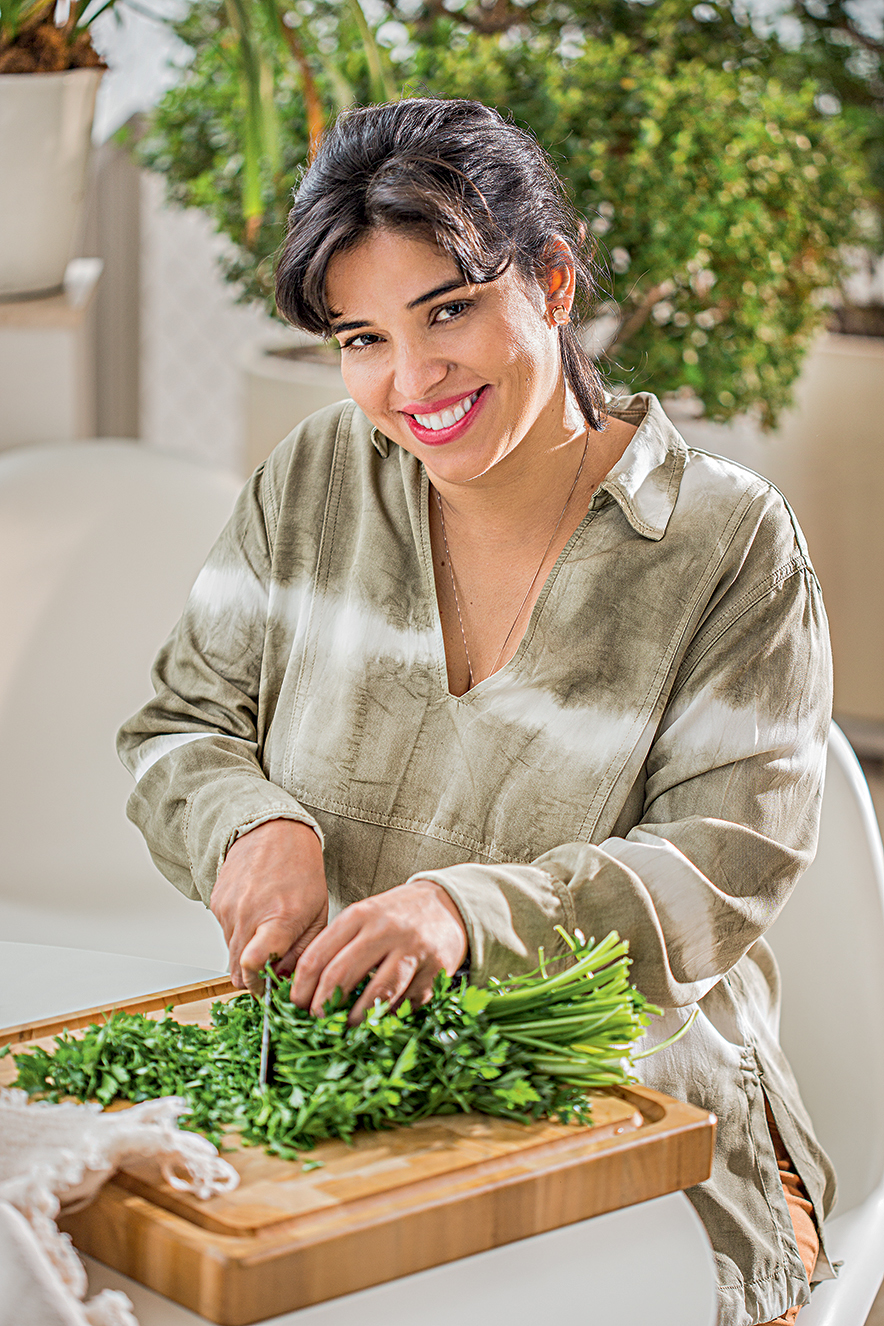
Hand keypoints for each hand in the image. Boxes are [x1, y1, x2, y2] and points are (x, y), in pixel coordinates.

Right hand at [210, 819, 328, 993]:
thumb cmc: (301, 870)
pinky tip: (256, 915)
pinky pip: (225, 934)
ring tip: (268, 932)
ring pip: (231, 955)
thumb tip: (286, 980)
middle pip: (238, 972)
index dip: (260, 986)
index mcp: (279, 918)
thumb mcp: (317, 913)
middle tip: (273, 970)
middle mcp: (248, 916)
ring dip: (248, 955)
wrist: (272, 832)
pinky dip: (240, 935)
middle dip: (255, 980)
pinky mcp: (216, 904)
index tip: (271, 990)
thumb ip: (303, 951)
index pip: (255, 965)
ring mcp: (228, 910)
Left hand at [291, 880, 468, 1022]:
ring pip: (376, 994)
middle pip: (340, 976)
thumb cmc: (395, 916)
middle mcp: (384, 930)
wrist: (447, 905)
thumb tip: (307, 989)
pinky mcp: (434, 971)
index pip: (317, 956)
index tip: (296, 1006)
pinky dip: (389, 1015)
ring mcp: (412, 950)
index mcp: (359, 915)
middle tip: (317, 1021)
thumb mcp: (362, 917)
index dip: (301, 988)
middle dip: (322, 1006)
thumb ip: (337, 945)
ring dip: (356, 1018)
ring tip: (346, 1026)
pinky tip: (380, 1017)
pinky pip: (405, 1003)